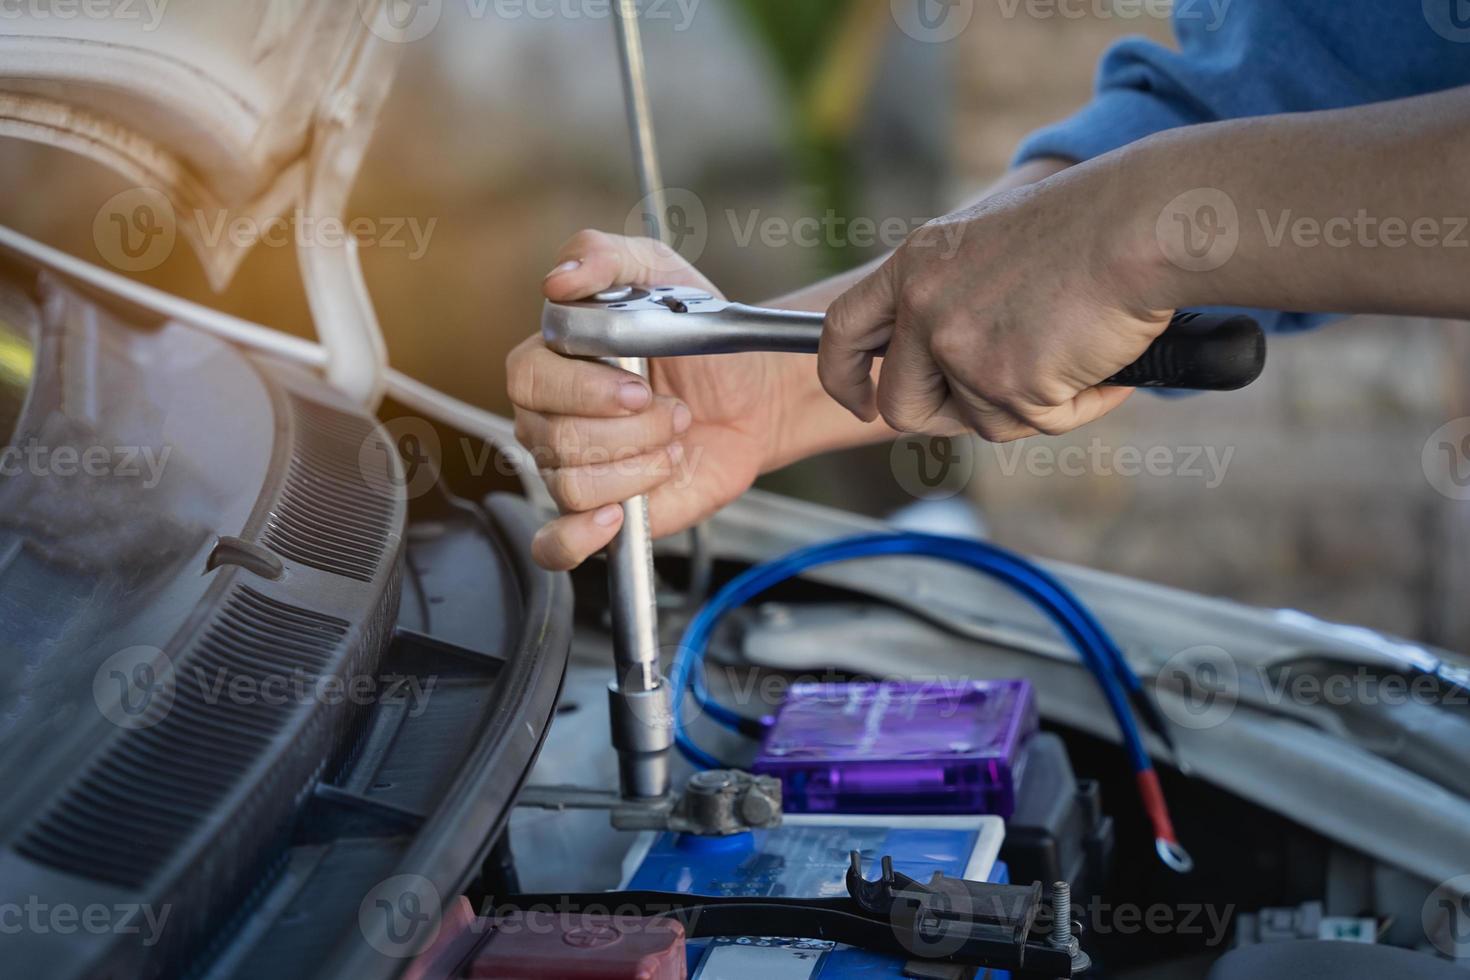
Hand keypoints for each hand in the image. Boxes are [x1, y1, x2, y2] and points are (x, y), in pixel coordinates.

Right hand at [510, 230, 788, 569]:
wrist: (751, 394)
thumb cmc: (699, 334)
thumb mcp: (662, 272)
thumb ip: (606, 257)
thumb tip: (557, 280)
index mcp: (550, 360)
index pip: (530, 377)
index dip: (587, 388)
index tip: (644, 387)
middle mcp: (549, 417)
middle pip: (554, 437)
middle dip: (628, 429)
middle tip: (672, 412)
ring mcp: (570, 468)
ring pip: (573, 484)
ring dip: (639, 465)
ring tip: (672, 441)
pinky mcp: (598, 515)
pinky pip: (555, 544)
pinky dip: (580, 536)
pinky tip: (619, 514)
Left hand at [820, 165, 1170, 441]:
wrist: (1140, 225)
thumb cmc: (1086, 226)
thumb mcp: (988, 244)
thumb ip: (949, 297)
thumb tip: (942, 365)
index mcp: (914, 266)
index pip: (841, 331)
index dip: (843, 376)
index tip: (860, 402)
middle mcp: (924, 308)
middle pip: (902, 405)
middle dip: (943, 417)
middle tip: (999, 399)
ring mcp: (963, 349)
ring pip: (981, 421)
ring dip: (1032, 404)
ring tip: (1076, 348)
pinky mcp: (1011, 384)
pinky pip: (1039, 423)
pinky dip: (1077, 405)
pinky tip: (1101, 360)